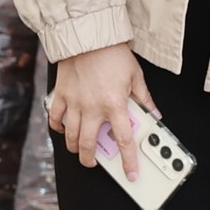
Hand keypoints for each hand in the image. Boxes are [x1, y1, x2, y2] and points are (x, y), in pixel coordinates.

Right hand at [51, 45, 155, 178]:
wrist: (88, 35)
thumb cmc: (113, 54)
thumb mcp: (135, 76)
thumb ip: (144, 99)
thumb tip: (154, 115)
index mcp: (115, 104)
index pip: (124, 140)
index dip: (128, 161)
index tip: (131, 174)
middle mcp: (92, 107)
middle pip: (88, 145)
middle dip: (90, 159)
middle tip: (94, 162)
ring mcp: (74, 102)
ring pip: (70, 136)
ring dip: (74, 147)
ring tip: (79, 149)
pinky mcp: (60, 94)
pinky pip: (55, 118)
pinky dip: (58, 127)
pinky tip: (64, 128)